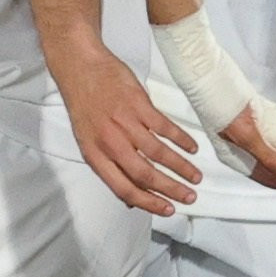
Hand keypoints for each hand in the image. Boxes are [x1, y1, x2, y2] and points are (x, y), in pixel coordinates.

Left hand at [52, 49, 202, 216]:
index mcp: (95, 156)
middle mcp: (110, 142)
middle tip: (189, 197)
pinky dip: (181, 139)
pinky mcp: (138, 104)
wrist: (80, 67)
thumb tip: (128, 197)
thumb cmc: (84, 105)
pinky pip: (165, 127)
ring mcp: (125, 123)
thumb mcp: (87, 141)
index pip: (123, 189)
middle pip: (145, 174)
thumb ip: (108, 168)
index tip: (167, 209)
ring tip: (195, 176)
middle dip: (171, 190)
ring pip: (159, 152)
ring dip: (181, 167)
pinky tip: (191, 147)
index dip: (148, 203)